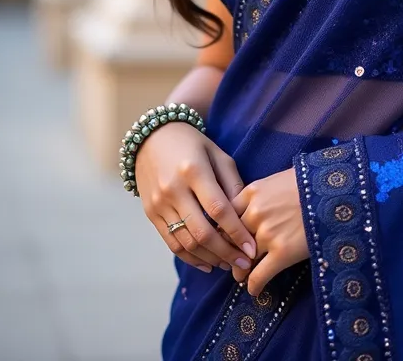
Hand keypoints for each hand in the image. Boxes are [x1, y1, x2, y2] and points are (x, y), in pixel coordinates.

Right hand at [135, 122, 256, 274]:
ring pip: (186, 242)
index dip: (236, 232)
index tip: (252, 249)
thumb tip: (247, 214)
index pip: (218, 209)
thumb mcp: (217, 154)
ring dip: (210, 258)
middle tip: (244, 265)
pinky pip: (171, 243)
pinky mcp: (151, 214)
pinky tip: (208, 263)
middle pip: (202, 232)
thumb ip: (232, 183)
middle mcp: (174, 190)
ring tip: (229, 264)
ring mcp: (159, 204)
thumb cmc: (192, 144)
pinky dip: (190, 258)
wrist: (151, 138)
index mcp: (194, 170)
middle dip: (226, 252)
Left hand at [229, 168, 309, 294]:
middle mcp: (254, 213)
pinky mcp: (282, 253)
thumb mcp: (280, 179)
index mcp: (252, 192)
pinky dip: (253, 286)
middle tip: (232, 260)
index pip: (226, 216)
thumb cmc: (311, 181)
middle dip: (230, 252)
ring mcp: (267, 234)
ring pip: (243, 260)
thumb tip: (255, 206)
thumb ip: (262, 193)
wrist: (336, 191)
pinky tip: (254, 290)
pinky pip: (259, 276)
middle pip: (231, 239)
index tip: (227, 238)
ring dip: (240, 270)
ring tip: (241, 276)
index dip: (225, 230)